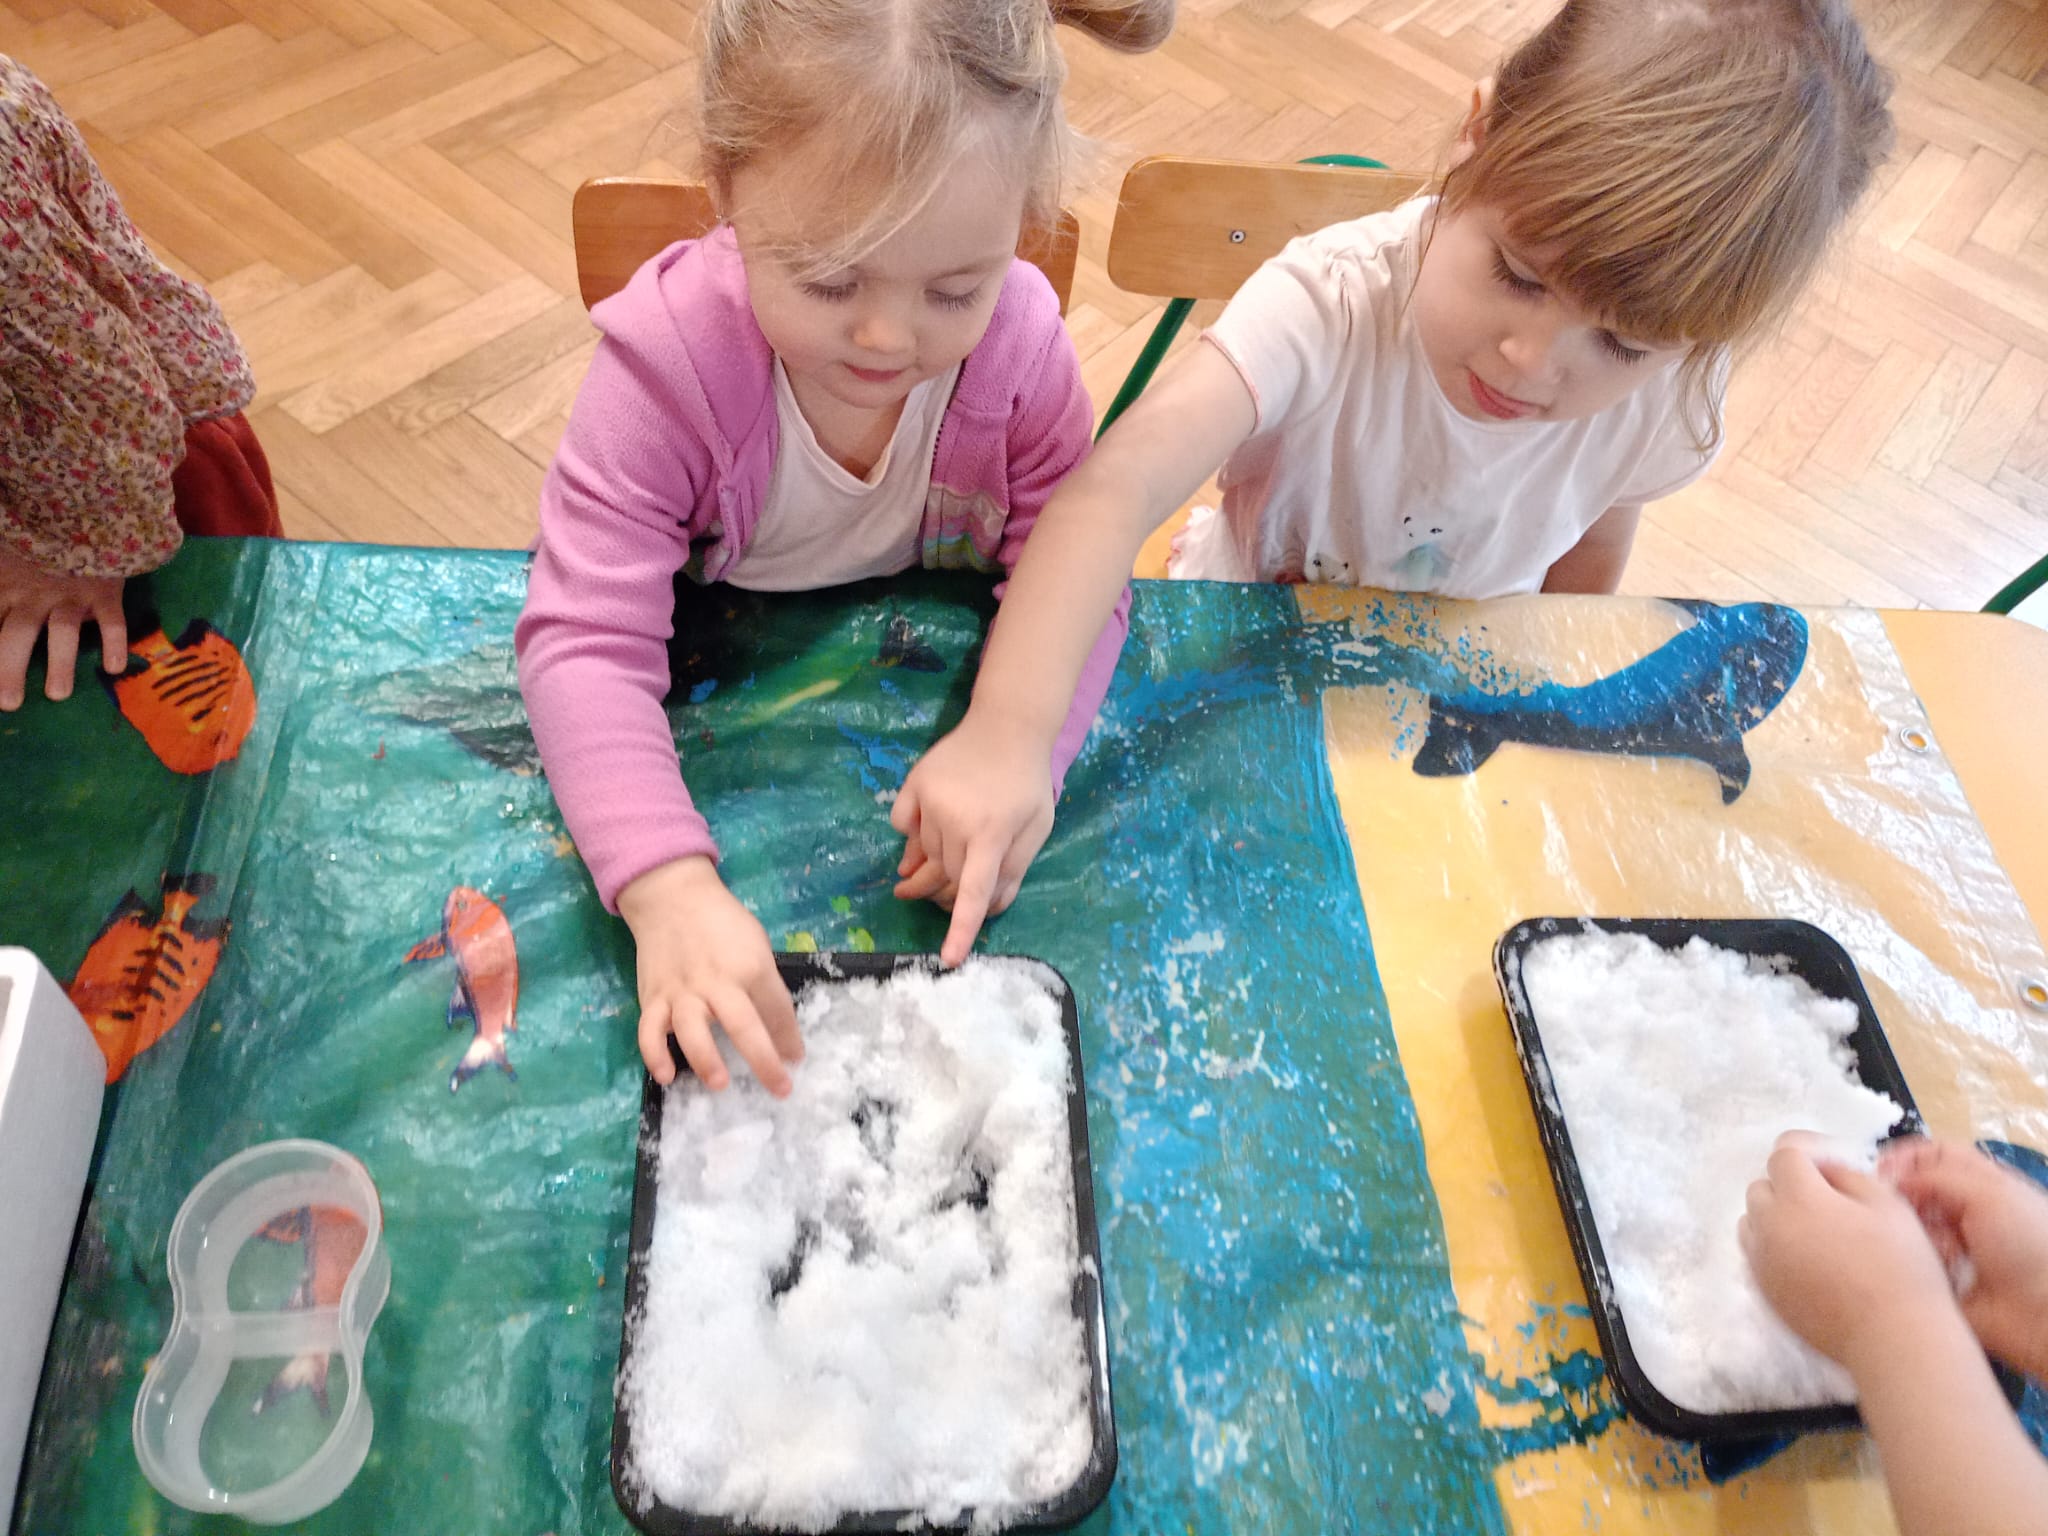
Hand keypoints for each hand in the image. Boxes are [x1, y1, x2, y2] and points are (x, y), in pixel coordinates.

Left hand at [0, 545, 127, 710]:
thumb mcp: (4, 552)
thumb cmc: (38, 538)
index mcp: (7, 586)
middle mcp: (35, 595)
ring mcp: (71, 596)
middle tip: (8, 703)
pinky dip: (114, 643)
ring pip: (63, 632)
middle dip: (10, 668)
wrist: (85, 513)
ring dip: (60, 663)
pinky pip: (112, 621)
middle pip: (18, 634)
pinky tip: (113, 667)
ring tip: (57, 695)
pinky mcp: (104, 593)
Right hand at [617, 855, 802, 1095]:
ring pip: (692, 1030)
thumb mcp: (756, 944)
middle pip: (743, 1026)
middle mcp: (717, 982)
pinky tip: (665, 1076)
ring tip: (720, 1084)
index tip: (796, 1060)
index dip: (790, 1039)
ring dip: (706, 1060)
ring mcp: (682, 991)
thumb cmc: (722, 923)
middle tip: (780, 1088)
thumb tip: (776, 1028)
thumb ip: (764, 984)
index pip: (777, 1010)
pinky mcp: (653, 997)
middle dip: (764, 1061)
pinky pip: (649, 1031)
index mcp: (750, 966)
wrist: (673, 897)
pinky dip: (654, 1055)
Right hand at [891, 710, 1055, 966]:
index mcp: (993, 834)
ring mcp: (931, 800)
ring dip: (928, 867)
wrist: (1006, 726)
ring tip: (929, 868)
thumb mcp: (1036, 829)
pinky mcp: (913, 784)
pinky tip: (923, 829)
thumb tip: (988, 910)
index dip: (961, 929)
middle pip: (946, 877)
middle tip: (947, 894)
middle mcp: (957, 820)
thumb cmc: (1027, 783)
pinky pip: (901, 825)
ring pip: (923, 855)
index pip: (974, 892)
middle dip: (948, 892)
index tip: (948, 960)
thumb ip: (1013, 871)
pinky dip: (909, 835)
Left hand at [1739, 1135, 1957, 1370]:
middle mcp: (1768, 1225)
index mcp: (1798, 1197)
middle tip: (1829, 1201)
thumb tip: (1824, 1169)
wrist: (1894, 1337)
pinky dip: (1774, 1247)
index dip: (1808, 1153)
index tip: (1832, 1165)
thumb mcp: (1888, 1205)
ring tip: (1817, 1233)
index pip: (1783, 1155)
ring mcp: (1761, 1261)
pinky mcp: (1764, 1291)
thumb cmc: (1900, 1267)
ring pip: (1753, 1221)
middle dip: (1790, 1185)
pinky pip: (1757, 1254)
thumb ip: (1848, 1175)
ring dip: (1776, 1217)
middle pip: (1762, 1187)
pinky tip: (1810, 1261)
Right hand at [1883, 1138, 2047, 1381]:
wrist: (2040, 1312)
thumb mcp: (1990, 1194)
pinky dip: (1915, 1258)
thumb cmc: (2025, 1244)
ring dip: (1912, 1229)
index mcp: (1982, 1183)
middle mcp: (1962, 1209)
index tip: (1882, 1168)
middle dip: (1902, 1195)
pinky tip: (1928, 1266)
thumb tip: (1893, 1180)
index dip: (1907, 1156)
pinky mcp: (1937, 1274)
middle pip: (1914, 1188)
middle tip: (1893, 1207)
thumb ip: (1936, 1175)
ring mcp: (1948, 1243)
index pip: (1934, 1155)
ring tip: (1923, 1243)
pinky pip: (1910, 1257)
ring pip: (1907, 1223)